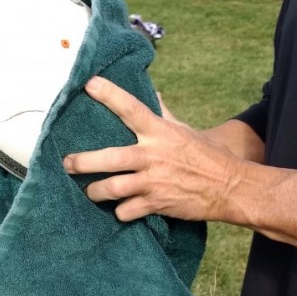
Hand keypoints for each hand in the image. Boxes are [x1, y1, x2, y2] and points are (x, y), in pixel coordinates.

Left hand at [63, 76, 244, 221]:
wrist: (229, 186)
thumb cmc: (207, 155)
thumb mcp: (186, 130)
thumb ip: (165, 113)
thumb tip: (154, 93)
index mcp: (160, 132)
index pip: (130, 108)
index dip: (109, 94)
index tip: (89, 84)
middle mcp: (153, 155)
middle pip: (109, 158)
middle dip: (83, 162)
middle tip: (67, 163)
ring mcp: (153, 181)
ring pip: (112, 188)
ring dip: (96, 192)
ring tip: (90, 191)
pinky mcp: (157, 203)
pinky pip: (127, 210)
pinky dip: (121, 211)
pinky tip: (121, 209)